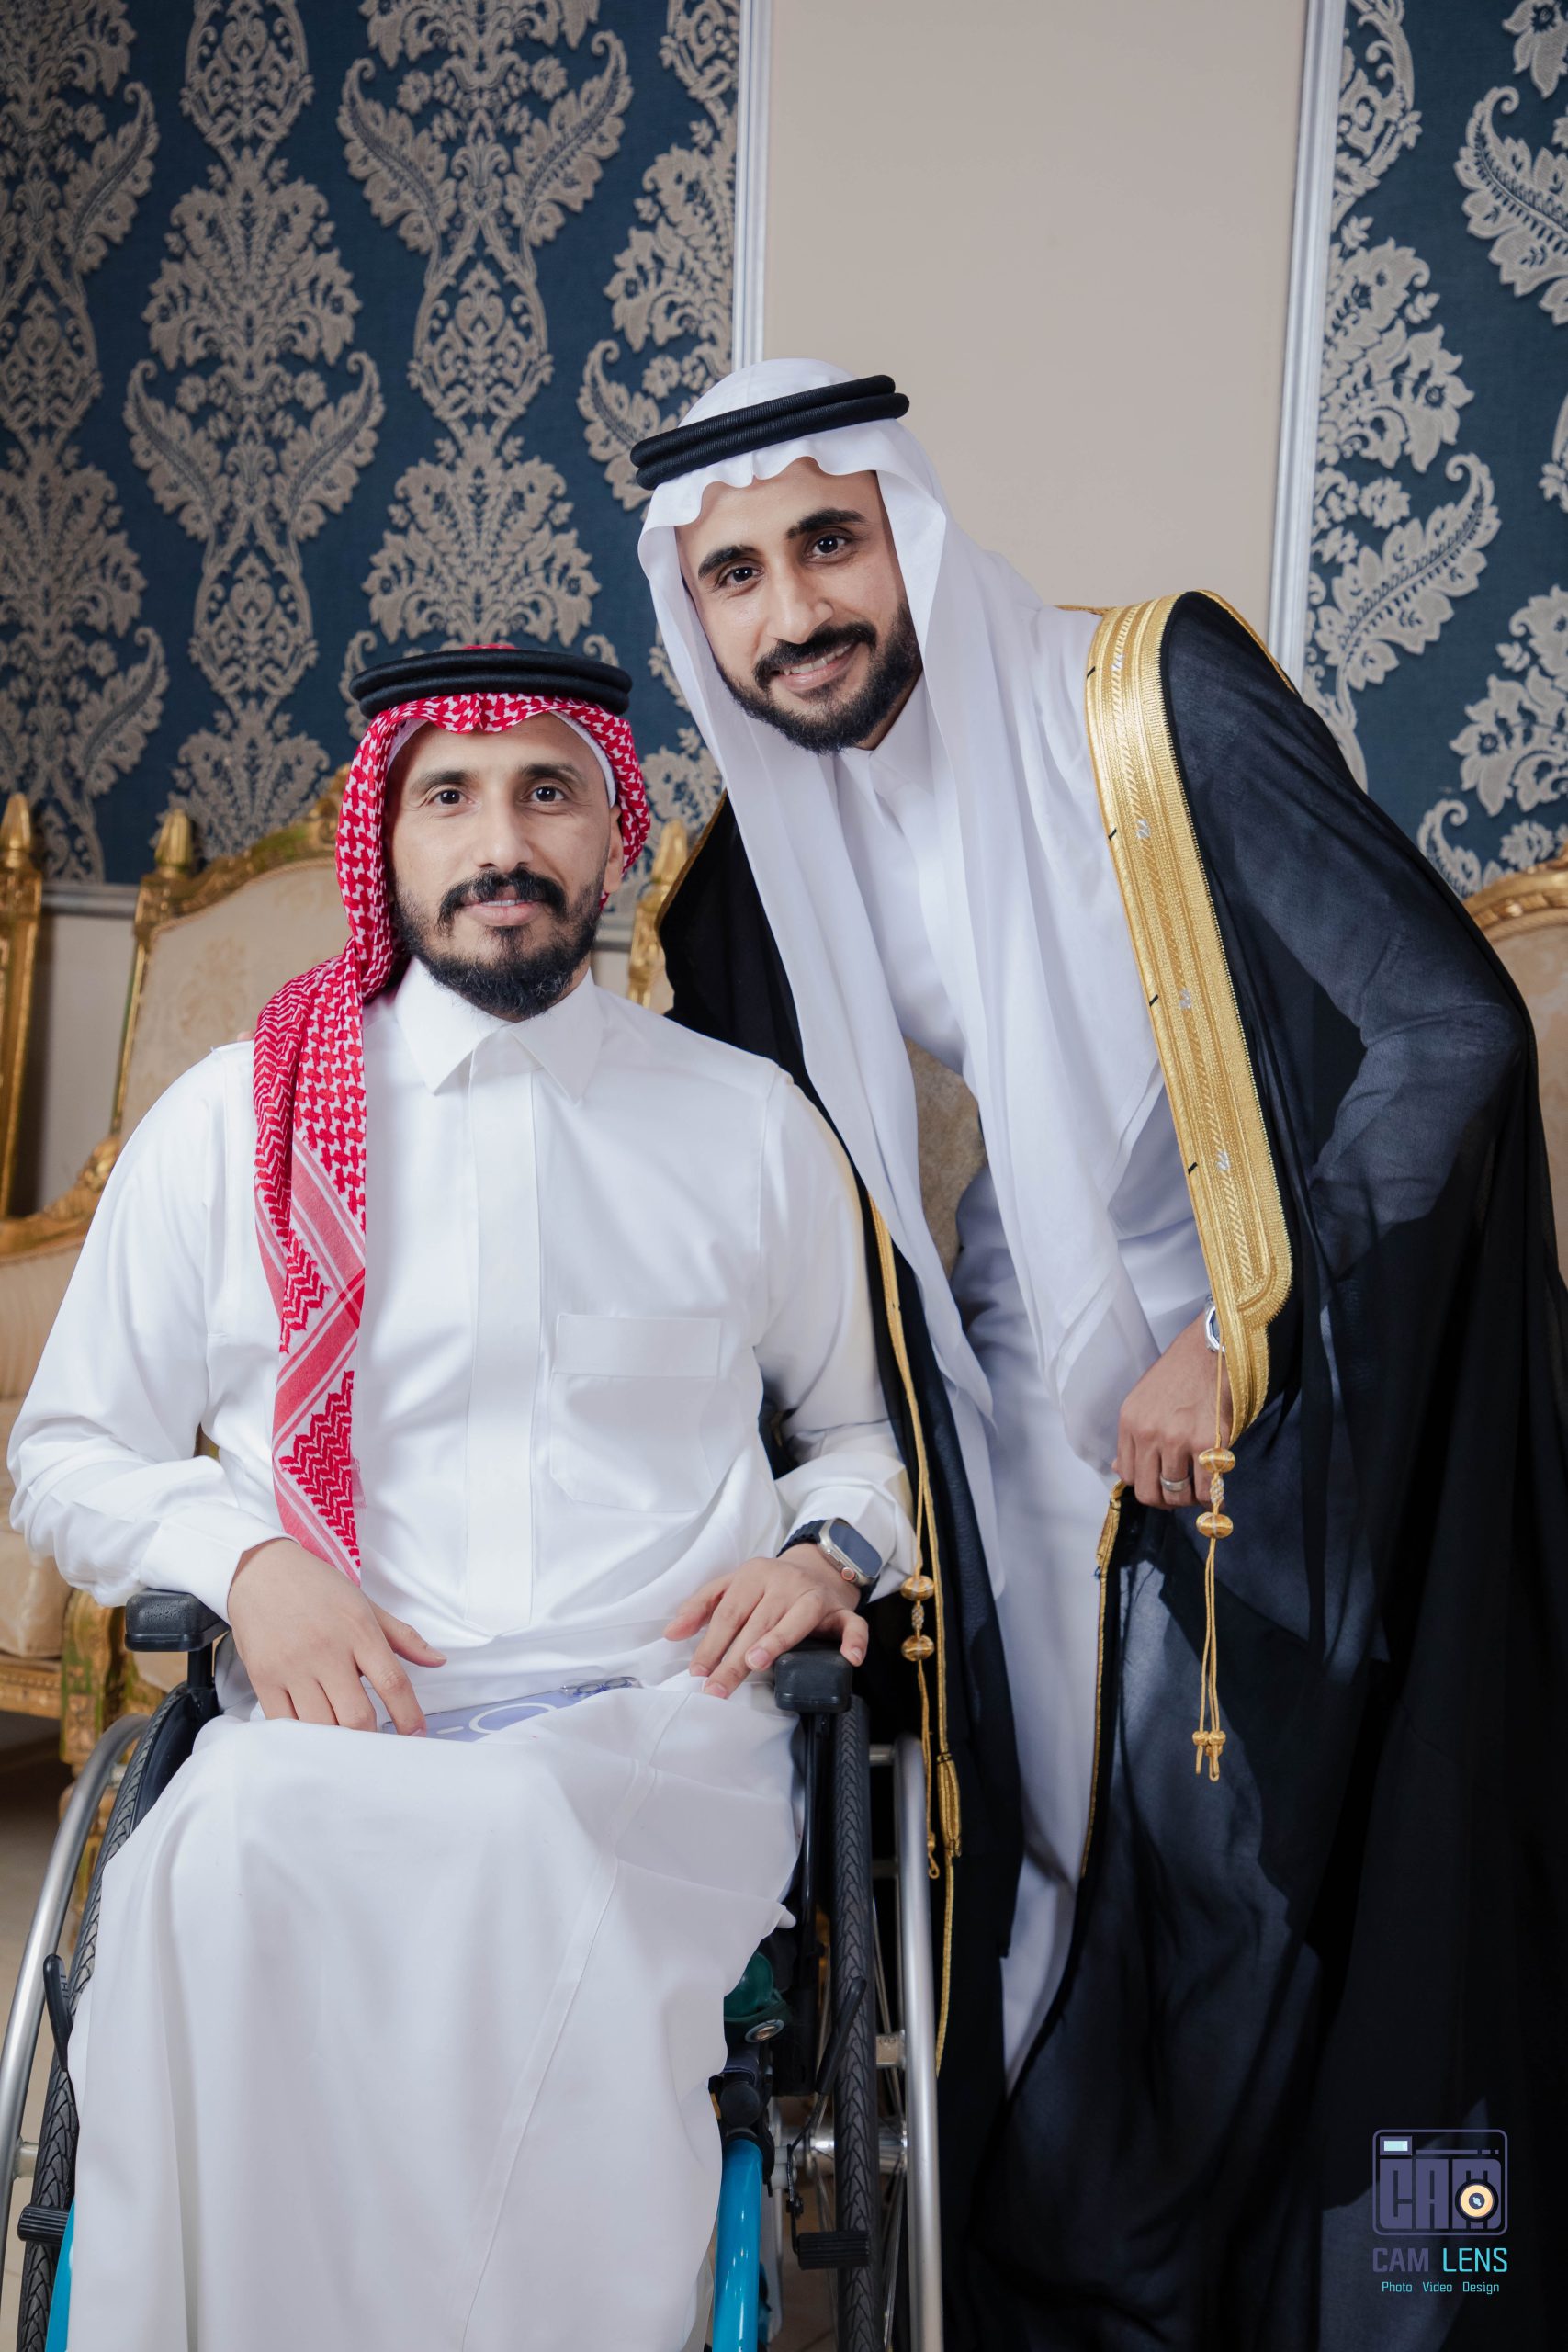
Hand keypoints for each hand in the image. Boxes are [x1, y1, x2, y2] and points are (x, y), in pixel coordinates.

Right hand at [227, 1538, 445, 1732]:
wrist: (260, 1571)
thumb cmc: (317, 1588)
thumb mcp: (365, 1605)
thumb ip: (403, 1637)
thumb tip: (437, 1661)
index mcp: (358, 1630)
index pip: (393, 1683)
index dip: (409, 1716)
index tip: (416, 1734)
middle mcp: (326, 1650)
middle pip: (357, 1716)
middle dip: (372, 1740)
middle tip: (378, 1746)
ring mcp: (292, 1667)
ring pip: (322, 1726)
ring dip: (338, 1742)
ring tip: (347, 1744)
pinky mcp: (263, 1678)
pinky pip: (286, 1723)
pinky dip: (303, 1737)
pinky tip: (314, 1735)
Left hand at [663, 1543, 868, 1697]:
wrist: (817, 1567)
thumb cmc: (768, 1585)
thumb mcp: (731, 1586)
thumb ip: (700, 1606)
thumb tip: (671, 1633)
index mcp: (754, 1574)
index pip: (729, 1613)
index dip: (712, 1643)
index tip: (698, 1672)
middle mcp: (785, 1582)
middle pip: (757, 1622)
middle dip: (735, 1658)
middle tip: (717, 1687)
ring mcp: (815, 1595)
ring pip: (798, 1619)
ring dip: (778, 1640)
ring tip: (757, 1663)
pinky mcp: (842, 1610)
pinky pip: (852, 1624)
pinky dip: (853, 1641)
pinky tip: (848, 1658)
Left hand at [1113, 1312, 1232, 1509]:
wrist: (1212, 1349)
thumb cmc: (1180, 1373)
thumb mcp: (1142, 1399)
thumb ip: (1132, 1435)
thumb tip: (1118, 1468)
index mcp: (1130, 1422)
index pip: (1127, 1475)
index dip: (1144, 1485)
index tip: (1159, 1483)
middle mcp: (1148, 1434)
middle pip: (1149, 1492)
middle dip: (1165, 1500)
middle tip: (1179, 1494)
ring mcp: (1177, 1441)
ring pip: (1177, 1494)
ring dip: (1189, 1499)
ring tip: (1199, 1488)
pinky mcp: (1208, 1445)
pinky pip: (1205, 1489)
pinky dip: (1210, 1496)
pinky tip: (1214, 1488)